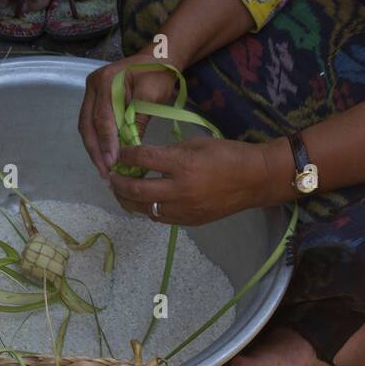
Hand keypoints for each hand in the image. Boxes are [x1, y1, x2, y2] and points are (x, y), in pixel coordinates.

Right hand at [79, 50, 182, 177]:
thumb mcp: (152, 97)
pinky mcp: (95, 99)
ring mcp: (91, 92)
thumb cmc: (158, 75)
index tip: (111, 163)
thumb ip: (138, 121)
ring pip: (86, 126)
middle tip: (105, 172)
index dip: (106, 142)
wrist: (159, 59)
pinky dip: (98, 141)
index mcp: (106, 80)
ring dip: (94, 149)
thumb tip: (128, 150)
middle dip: (95, 151)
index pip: (102, 117)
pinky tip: (104, 156)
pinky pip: (92, 124)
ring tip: (104, 169)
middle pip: (88, 124)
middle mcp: (93, 85)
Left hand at [107, 137, 287, 225]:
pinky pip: (160, 217)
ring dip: (129, 201)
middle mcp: (179, 190)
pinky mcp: (189, 221)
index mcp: (182, 165)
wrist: (254, 180)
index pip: (143, 160)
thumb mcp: (197, 144)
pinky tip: (144, 201)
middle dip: (119, 184)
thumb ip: (170, 152)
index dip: (126, 156)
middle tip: (111, 178)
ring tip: (122, 192)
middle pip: (137, 191)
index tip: (119, 154)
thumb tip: (147, 158)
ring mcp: (184, 210)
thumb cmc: (228, 155)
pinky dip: (148, 209)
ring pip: (145, 209)